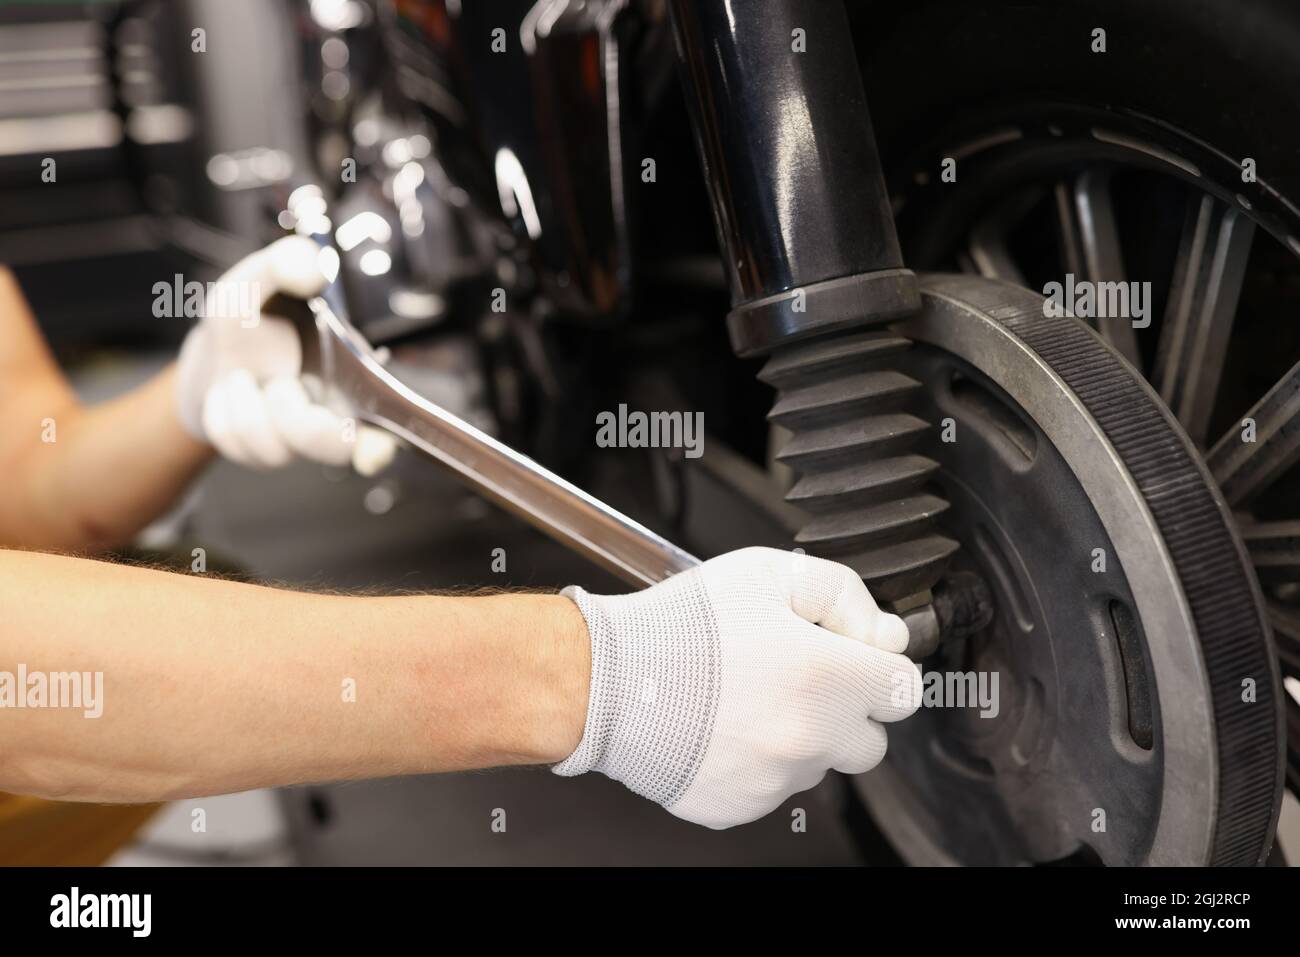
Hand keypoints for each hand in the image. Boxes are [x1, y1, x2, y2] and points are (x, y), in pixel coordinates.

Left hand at [174, 236, 396, 472]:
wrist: (217, 347)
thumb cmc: (256, 316)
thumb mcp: (263, 277)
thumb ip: (287, 262)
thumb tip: (313, 270)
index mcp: (354, 379)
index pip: (387, 419)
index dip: (384, 442)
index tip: (374, 448)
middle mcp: (334, 416)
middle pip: (334, 449)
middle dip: (294, 419)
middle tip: (278, 384)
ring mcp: (297, 442)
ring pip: (274, 451)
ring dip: (245, 406)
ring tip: (243, 377)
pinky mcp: (260, 454)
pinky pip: (236, 445)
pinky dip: (221, 412)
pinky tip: (231, 392)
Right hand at [553, 546, 920, 828]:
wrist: (606, 680)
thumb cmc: (682, 624)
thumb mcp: (767, 573)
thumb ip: (843, 593)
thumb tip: (885, 633)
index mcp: (828, 676)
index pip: (904, 690)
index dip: (878, 666)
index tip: (849, 656)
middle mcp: (811, 737)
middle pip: (870, 739)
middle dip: (845, 709)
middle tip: (795, 677)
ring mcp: (778, 779)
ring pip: (820, 764)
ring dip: (800, 736)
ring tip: (745, 696)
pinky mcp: (743, 806)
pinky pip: (774, 788)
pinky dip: (759, 762)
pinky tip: (725, 727)